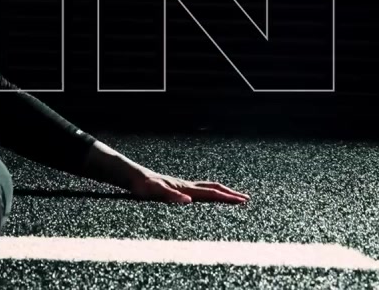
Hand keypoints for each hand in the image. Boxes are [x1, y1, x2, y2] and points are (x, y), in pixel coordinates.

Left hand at [128, 171, 249, 204]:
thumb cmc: (142, 185)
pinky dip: (210, 193)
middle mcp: (186, 186)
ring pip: (207, 188)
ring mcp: (182, 186)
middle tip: (246, 198)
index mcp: (185, 188)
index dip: (227, 198)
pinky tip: (209, 197)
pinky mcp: (177, 188)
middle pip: (213, 188)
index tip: (243, 201)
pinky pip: (199, 190)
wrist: (132, 176)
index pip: (211, 194)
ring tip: (233, 196)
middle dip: (230, 193)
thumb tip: (188, 201)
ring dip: (222, 191)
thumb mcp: (154, 192)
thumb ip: (170, 196)